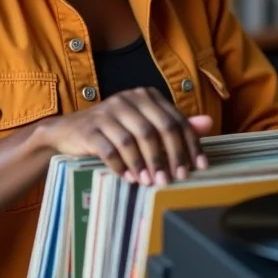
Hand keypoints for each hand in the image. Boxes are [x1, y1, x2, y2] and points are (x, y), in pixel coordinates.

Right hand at [37, 87, 211, 184]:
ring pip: (132, 139)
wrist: (69, 131)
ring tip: (152, 182)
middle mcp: (127, 99)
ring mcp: (106, 113)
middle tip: (173, 179)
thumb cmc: (114, 130)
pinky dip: (122, 166)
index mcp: (144, 96)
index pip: (174, 119)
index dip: (188, 144)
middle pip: (155, 129)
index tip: (198, 167)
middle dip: (167, 156)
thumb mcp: (144, 124)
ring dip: (145, 164)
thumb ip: (174, 124)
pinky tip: (129, 178)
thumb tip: (208, 123)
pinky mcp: (89, 129)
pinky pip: (109, 149)